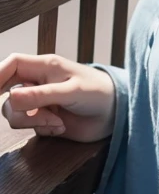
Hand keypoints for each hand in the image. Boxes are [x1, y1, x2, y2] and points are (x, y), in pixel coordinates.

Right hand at [0, 52, 116, 141]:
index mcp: (45, 66)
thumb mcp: (70, 91)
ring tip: (57, 121)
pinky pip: (28, 127)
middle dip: (16, 108)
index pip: (12, 63)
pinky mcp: (42, 120)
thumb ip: (41, 96)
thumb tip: (11, 98)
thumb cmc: (97, 92)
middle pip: (7, 92)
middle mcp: (38, 83)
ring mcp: (39, 102)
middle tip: (31, 116)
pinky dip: (42, 130)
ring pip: (14, 113)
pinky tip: (61, 126)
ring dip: (33, 122)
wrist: (113, 114)